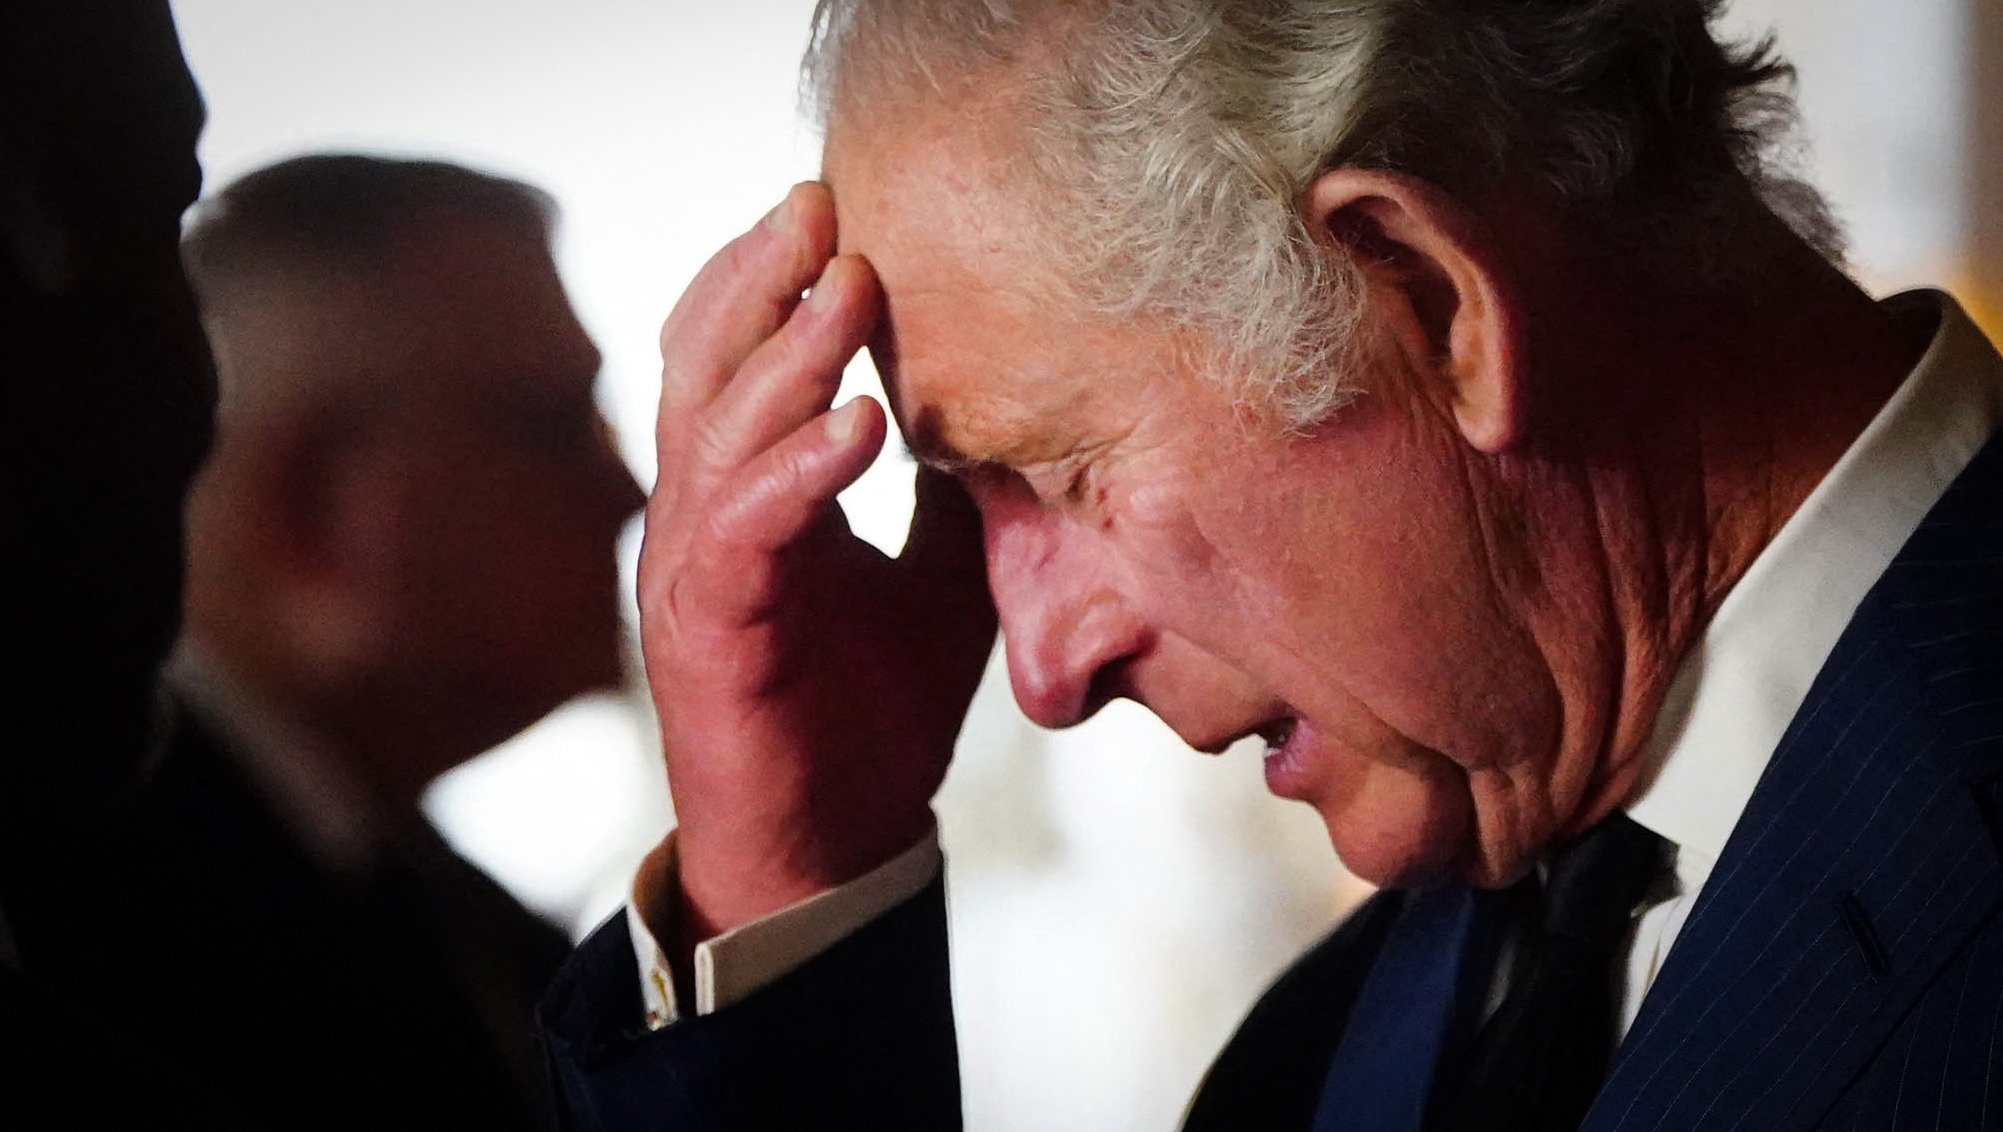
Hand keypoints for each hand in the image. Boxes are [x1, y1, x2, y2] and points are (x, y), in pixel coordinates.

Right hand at [639, 182, 995, 942]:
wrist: (832, 848)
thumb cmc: (872, 713)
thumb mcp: (935, 581)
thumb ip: (951, 499)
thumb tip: (1013, 411)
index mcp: (754, 496)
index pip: (740, 360)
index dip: (773, 282)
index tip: (837, 207)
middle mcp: (708, 518)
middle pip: (707, 367)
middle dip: (761, 280)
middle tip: (819, 203)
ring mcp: (699, 573)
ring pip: (715, 435)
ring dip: (783, 356)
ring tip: (847, 286)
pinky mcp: (711, 636)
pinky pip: (743, 536)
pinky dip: (795, 475)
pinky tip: (857, 427)